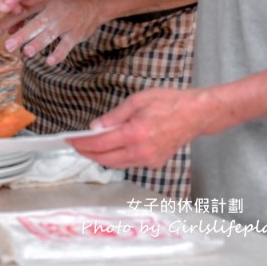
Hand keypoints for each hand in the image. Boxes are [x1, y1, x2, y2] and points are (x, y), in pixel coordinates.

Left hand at [0, 0, 105, 64]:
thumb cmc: (66, 0)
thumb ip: (27, 14)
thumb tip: (9, 30)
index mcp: (44, 0)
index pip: (23, 11)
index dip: (7, 21)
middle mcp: (54, 11)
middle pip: (36, 24)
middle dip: (22, 35)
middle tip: (8, 46)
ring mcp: (66, 22)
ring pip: (50, 34)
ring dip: (38, 44)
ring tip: (26, 52)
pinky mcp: (77, 33)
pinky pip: (66, 45)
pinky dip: (58, 54)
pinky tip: (49, 61)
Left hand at [71, 88, 209, 168]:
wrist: (196, 115)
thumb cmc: (169, 102)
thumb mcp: (137, 100)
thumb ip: (114, 116)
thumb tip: (95, 127)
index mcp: (136, 133)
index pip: (101, 143)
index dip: (83, 143)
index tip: (70, 141)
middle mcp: (142, 151)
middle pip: (106, 159)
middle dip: (88, 153)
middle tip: (75, 145)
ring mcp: (149, 159)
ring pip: (116, 164)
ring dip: (100, 157)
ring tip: (88, 147)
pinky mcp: (155, 163)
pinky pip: (129, 163)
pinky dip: (116, 158)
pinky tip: (110, 149)